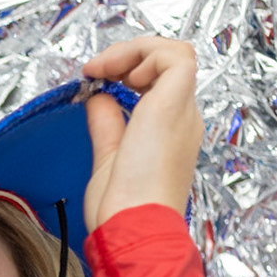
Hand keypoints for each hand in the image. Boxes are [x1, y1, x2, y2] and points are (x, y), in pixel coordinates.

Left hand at [80, 37, 203, 230]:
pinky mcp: (175, 103)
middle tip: (95, 70)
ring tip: (103, 68)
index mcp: (169, 133)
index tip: (94, 81)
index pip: (159, 85)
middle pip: (169, 65)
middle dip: (130, 57)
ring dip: (136, 50)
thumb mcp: (108, 157)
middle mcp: (182, 119)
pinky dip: (143, 53)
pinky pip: (175, 56)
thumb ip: (107, 125)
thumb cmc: (122, 210)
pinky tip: (116, 73)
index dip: (128, 73)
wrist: (134, 225)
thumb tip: (99, 98)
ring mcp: (182, 111)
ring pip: (176, 53)